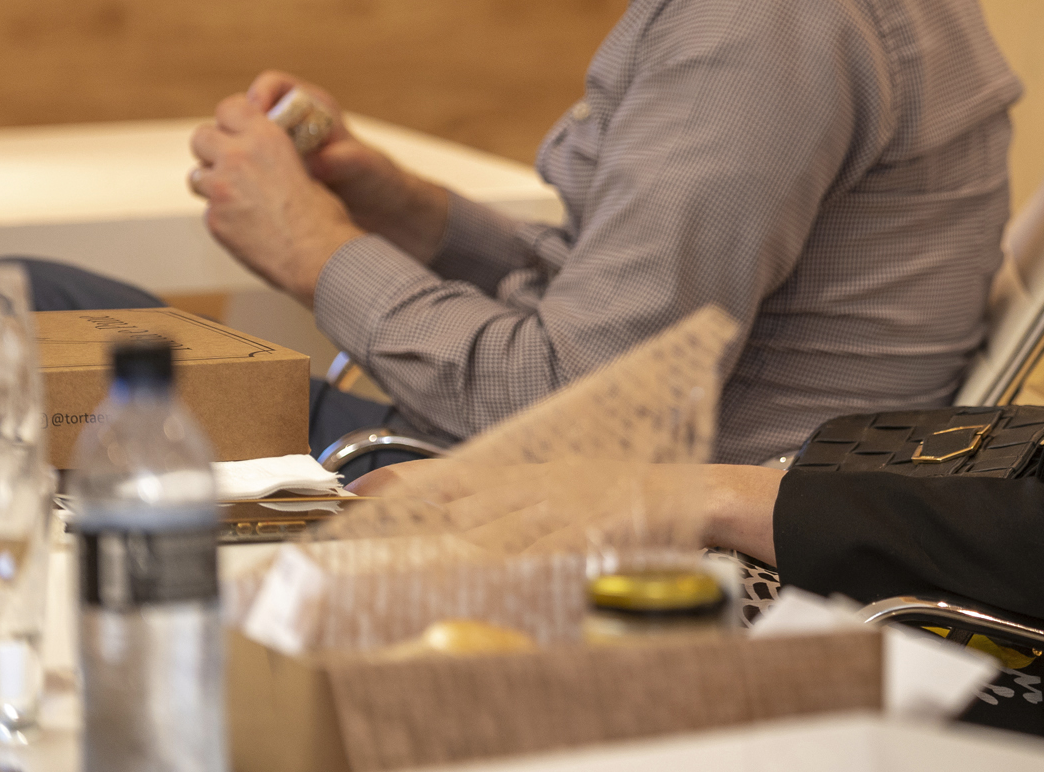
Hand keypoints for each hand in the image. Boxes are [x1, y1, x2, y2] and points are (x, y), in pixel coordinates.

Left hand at [189, 93, 364, 303]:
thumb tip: (258, 156)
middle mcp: (238, 157)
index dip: (230, 119)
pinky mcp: (214, 219)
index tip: (236, 130)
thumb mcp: (303, 166)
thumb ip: (272, 157)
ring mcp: (221, 189)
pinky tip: (246, 224)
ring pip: (196, 176)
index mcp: (266, 137)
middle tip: (228, 164)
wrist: (318, 255)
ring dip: (212, 183)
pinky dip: (223, 215)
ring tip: (238, 197)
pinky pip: (208, 209)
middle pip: (200, 137)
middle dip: (211, 148)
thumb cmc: (321, 214)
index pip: (229, 107)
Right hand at [246, 72, 450, 261]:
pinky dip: (239, 179)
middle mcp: (288, 125)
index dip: (259, 94)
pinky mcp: (267, 174)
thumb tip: (321, 162)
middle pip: (244, 112)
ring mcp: (274, 149)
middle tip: (237, 150)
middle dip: (235, 127)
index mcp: (312, 108)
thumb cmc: (374, 179)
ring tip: (238, 177)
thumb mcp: (363, 168)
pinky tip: (245, 197)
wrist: (373, 208)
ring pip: (237, 142)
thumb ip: (343, 161)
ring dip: (233, 155)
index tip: (255, 113)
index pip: (273, 85)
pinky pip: (242, 169)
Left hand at [343, 459, 781, 563]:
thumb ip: (513, 494)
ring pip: (492, 530)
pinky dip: (509, 567)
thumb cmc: (622, 491)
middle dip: (419, 525)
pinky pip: (538, 553)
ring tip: (417, 567)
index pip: (454, 470)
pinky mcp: (586, 532)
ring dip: (453, 550)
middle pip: (463, 507)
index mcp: (531, 466)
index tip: (357, 491)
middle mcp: (539, 481)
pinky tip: (485, 578)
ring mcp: (563, 506)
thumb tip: (459, 513)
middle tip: (372, 539)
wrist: (686, 490)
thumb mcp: (562, 477)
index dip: (402, 480)